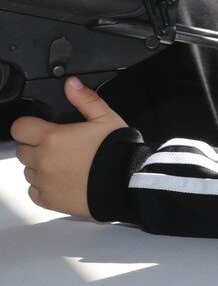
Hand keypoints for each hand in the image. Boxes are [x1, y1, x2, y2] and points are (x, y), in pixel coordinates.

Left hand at [11, 78, 127, 218]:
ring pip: (29, 172)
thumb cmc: (119, 152)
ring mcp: (45, 182)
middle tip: (61, 149)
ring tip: (66, 167)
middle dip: (37, 148)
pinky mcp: (50, 200)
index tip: (42, 130)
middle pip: (23, 151)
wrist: (129, 183)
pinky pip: (35, 192)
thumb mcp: (107, 119)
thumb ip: (86, 100)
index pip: (20, 128)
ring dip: (41, 168)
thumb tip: (71, 84)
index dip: (30, 127)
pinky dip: (44, 188)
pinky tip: (63, 182)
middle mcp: (44, 160)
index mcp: (53, 138)